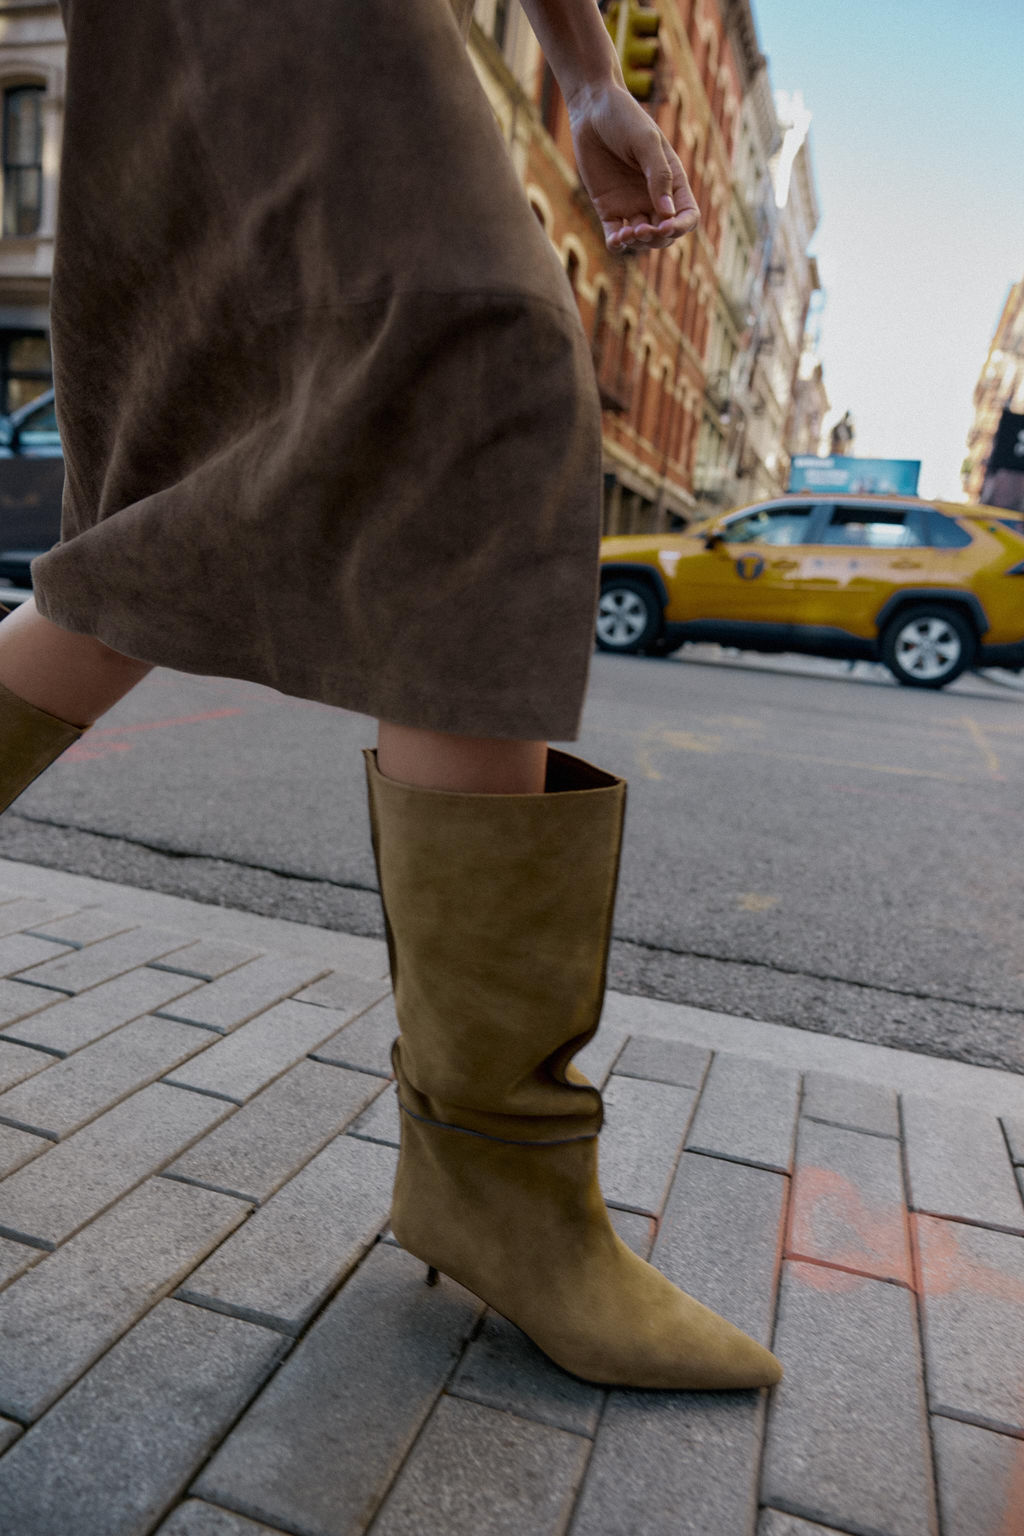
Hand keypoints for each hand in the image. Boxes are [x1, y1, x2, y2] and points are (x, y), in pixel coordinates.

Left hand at [567, 82, 698, 252]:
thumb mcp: (646, 141)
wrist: (592, 109)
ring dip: (637, 243)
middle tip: (642, 229)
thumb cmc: (624, 118)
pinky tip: (615, 241)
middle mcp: (654, 197)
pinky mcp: (608, 208)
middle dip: (657, 239)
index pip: (687, 216)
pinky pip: (615, 235)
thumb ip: (658, 175)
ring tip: (625, 233)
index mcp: (673, 181)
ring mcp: (631, 204)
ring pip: (641, 239)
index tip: (665, 226)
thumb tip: (667, 214)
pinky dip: (617, 244)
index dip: (680, 227)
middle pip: (664, 234)